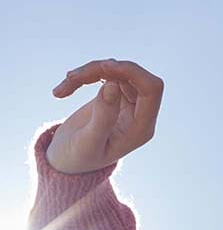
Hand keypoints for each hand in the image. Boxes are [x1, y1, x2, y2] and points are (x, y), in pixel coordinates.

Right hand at [47, 58, 164, 173]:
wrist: (66, 161)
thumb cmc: (78, 159)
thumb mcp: (87, 143)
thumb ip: (103, 117)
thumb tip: (113, 85)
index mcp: (141, 128)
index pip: (152, 89)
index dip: (132, 72)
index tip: (104, 67)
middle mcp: (139, 113)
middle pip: (133, 75)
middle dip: (105, 69)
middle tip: (75, 77)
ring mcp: (128, 103)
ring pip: (117, 71)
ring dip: (90, 72)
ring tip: (63, 89)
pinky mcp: (114, 95)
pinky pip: (105, 74)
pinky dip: (84, 76)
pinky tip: (63, 90)